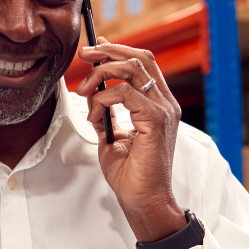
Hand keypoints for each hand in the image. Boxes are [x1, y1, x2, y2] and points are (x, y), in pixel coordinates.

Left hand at [75, 38, 184, 242]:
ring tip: (83, 91)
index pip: (143, 63)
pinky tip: (94, 116)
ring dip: (101, 74)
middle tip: (84, 55)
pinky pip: (125, 93)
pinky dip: (103, 99)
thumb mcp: (112, 136)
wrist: (143, 199)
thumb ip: (106, 112)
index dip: (118, 49)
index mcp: (158, 104)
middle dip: (108, 51)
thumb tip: (91, 92)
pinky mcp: (156, 121)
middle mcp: (165, 103)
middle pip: (140, 57)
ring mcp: (163, 110)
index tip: (95, 48)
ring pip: (132, 69)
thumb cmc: (131, 174)